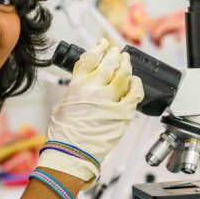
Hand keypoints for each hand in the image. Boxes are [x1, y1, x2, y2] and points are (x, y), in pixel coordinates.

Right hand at [39, 39, 143, 189]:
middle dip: (114, 54)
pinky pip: (135, 93)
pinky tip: (135, 81)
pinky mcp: (123, 113)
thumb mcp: (63, 103)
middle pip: (109, 62)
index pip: (91, 58)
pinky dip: (136, 84)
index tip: (103, 44)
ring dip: (126, 65)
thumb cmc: (64, 134)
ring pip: (123, 74)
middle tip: (117, 52)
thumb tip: (85, 83)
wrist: (72, 153)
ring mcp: (110, 100)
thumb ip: (76, 90)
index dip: (99, 48)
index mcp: (77, 85)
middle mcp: (94, 89)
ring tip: (126, 61)